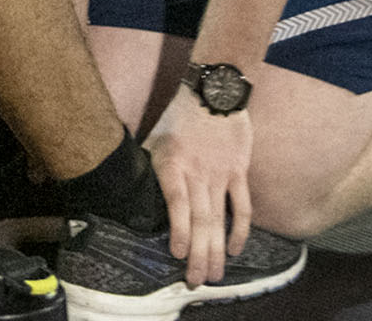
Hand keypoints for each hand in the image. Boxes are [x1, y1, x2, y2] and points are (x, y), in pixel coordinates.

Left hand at [143, 88, 254, 287]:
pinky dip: (239, 229)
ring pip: (218, 218)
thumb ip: (148, 166)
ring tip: (214, 275)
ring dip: (216, 248)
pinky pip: (241, 205)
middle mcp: (197, 172)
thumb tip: (130, 190)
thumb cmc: (178, 116)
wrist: (214, 91)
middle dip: (197, 253)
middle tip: (195, 280)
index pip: (176, 201)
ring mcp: (220, 173)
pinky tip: (234, 249)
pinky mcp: (238, 171)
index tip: (177, 253)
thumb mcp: (154, 137)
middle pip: (198, 218)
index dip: (178, 228)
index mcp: (173, 163)